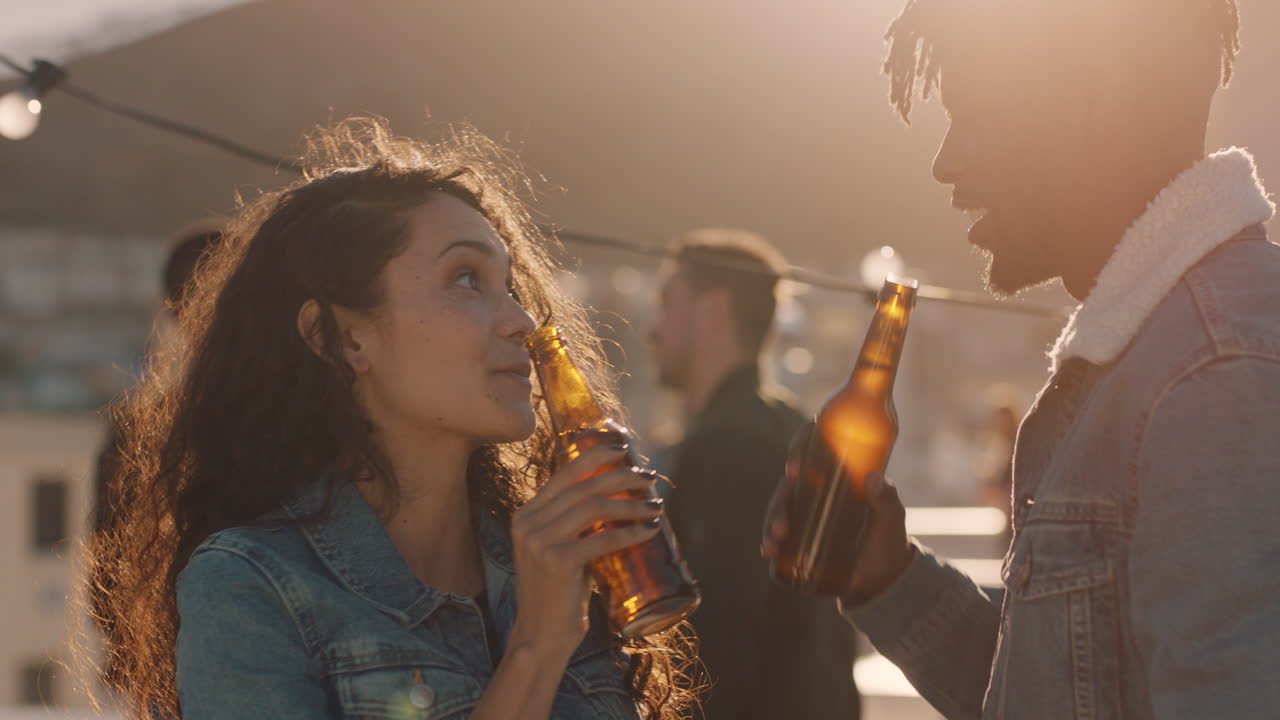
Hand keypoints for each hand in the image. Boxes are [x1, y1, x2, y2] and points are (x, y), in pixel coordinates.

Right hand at [508, 444, 661, 659]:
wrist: (541, 633)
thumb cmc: (559, 591)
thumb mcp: (560, 547)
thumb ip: (575, 521)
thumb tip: (618, 493)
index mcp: (526, 513)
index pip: (564, 473)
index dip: (595, 456)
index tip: (623, 449)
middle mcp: (528, 522)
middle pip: (584, 487)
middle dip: (622, 476)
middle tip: (649, 478)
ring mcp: (539, 541)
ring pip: (595, 507)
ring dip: (631, 504)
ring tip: (655, 506)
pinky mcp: (556, 561)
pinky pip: (602, 538)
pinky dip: (630, 532)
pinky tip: (650, 531)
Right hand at [761, 421, 913, 604]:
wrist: (884, 576)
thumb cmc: (889, 538)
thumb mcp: (892, 519)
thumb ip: (887, 500)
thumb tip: (873, 478)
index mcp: (837, 474)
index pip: (813, 447)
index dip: (799, 449)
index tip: (795, 467)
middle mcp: (815, 489)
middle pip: (789, 483)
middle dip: (781, 499)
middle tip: (785, 516)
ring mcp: (803, 514)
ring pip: (779, 508)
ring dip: (772, 521)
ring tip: (776, 540)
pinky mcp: (797, 538)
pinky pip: (775, 534)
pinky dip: (769, 541)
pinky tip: (768, 551)